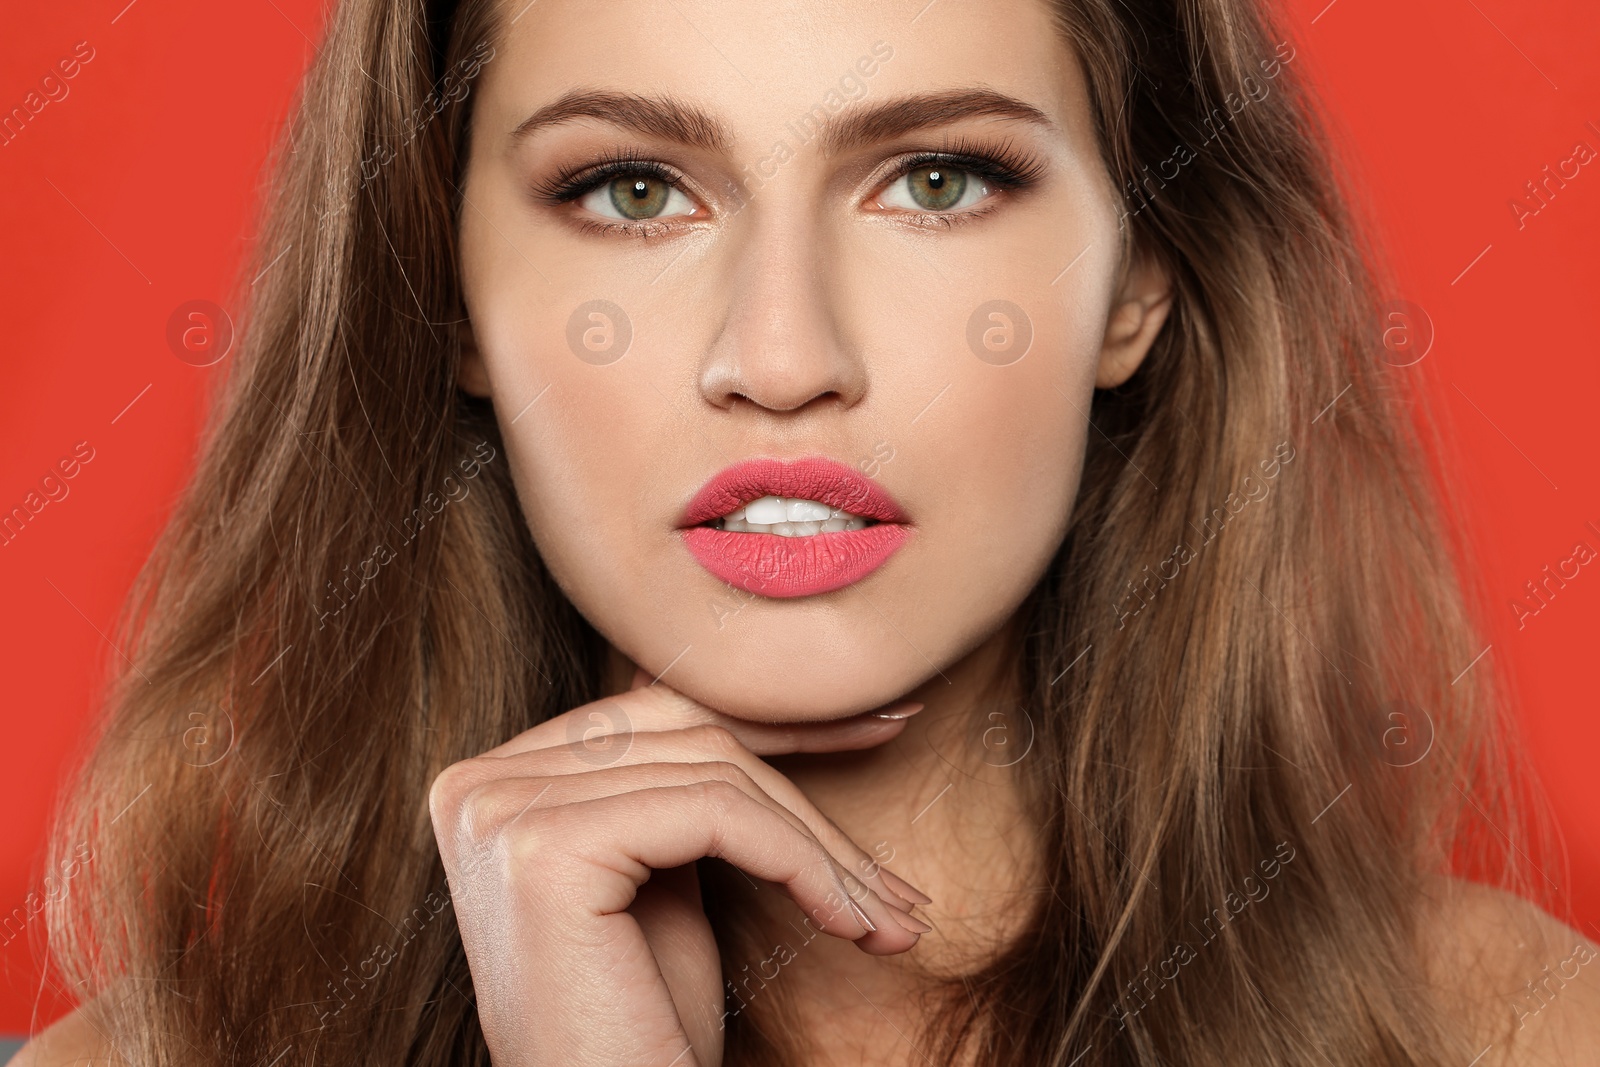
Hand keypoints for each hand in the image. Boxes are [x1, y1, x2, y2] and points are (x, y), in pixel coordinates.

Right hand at [428, 669, 931, 1066]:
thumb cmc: (639, 1027)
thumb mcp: (662, 878)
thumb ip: (676, 784)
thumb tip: (759, 697)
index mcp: (492, 782)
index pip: (654, 714)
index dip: (773, 727)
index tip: (874, 731)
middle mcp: (477, 784)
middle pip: (686, 735)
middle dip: (808, 791)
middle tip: (895, 869)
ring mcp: (501, 810)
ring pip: (714, 773)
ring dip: (823, 848)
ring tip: (889, 918)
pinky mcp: (546, 845)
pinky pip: (714, 813)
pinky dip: (801, 863)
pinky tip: (847, 921)